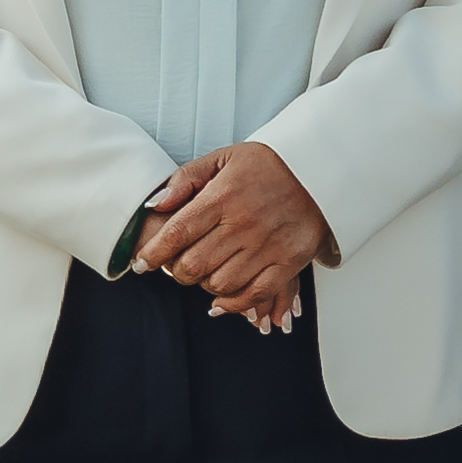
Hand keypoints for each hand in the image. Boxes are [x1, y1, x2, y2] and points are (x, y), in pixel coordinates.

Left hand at [130, 142, 331, 331]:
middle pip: (193, 265)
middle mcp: (244, 223)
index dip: (153, 254)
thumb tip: (155, 205)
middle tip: (177, 266)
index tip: (142, 263)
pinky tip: (221, 302)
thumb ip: (185, 180)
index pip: (177, 233)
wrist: (319, 167)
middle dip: (177, 271)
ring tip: (204, 274)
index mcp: (224, 196)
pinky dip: (233, 304)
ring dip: (204, 285)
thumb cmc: (267, 163)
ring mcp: (268, 245)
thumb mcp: (222, 158)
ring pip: (220, 284)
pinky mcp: (289, 261)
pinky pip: (254, 294)